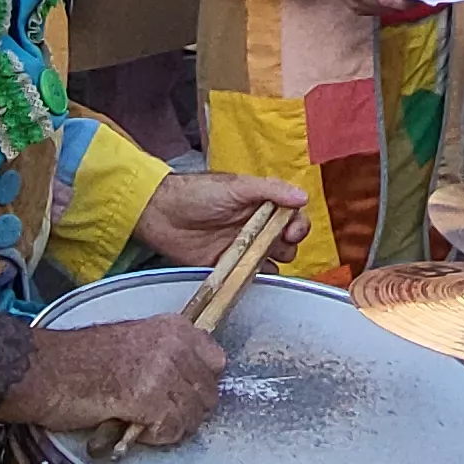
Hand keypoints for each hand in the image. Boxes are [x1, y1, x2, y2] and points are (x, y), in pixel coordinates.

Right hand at [21, 316, 230, 445]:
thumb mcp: (135, 340)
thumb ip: (167, 353)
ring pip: (192, 416)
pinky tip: (132, 426)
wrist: (46, 370)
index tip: (180, 394)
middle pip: (207, 394)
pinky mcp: (149, 399)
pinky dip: (154, 437)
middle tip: (157, 416)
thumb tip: (191, 380)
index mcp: (173, 326)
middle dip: (186, 411)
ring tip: (142, 422)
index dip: (199, 384)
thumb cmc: (80, 359)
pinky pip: (171, 430)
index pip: (217, 361)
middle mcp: (174, 344)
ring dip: (169, 427)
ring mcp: (163, 371)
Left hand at [133, 169, 311, 266]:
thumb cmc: (196, 193)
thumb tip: (303, 197)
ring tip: (263, 258)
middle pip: (287, 240)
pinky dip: (257, 277)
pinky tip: (254, 274)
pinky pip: (250, 275)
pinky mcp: (228, 265)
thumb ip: (269, 190)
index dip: (297, 225)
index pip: (291, 216)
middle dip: (288, 244)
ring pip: (273, 259)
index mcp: (260, 204)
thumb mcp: (236, 186)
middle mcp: (255, 226)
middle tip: (277, 244)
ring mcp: (242, 247)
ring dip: (276, 261)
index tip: (291, 232)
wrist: (160, 214)